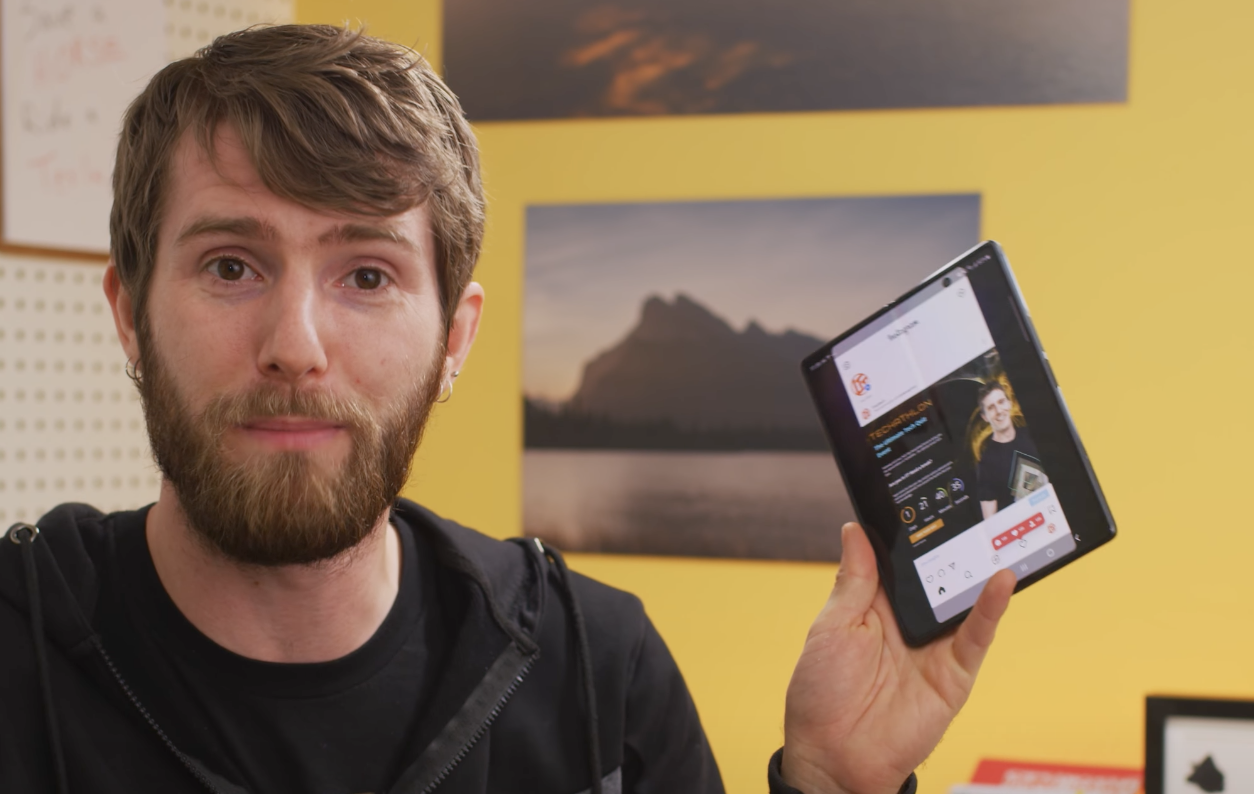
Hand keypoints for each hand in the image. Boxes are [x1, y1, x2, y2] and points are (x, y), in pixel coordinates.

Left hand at [781, 523, 1014, 793]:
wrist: (834, 758)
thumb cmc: (821, 695)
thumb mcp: (831, 627)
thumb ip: (855, 581)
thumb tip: (855, 530)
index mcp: (875, 606)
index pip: (899, 562)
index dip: (908, 533)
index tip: (921, 493)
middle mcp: (908, 622)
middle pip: (937, 575)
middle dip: (952, 544)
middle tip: (972, 503)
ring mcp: (934, 646)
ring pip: (962, 600)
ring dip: (979, 568)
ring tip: (997, 530)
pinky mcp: (954, 672)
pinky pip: (976, 636)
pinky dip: (991, 608)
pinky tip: (1001, 580)